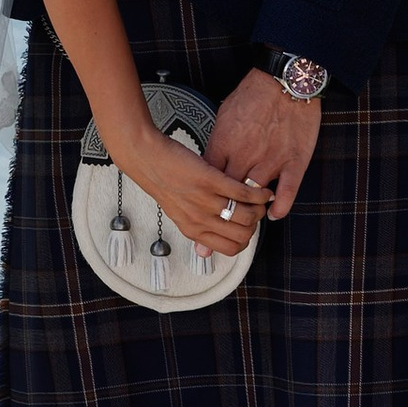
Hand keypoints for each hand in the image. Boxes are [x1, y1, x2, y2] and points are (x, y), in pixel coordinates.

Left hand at [118, 131, 268, 260]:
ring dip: (259, 208)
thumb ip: (197, 228)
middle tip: (257, 210)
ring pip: (247, 216)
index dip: (245, 239)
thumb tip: (209, 246)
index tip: (248, 226)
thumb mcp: (179, 213)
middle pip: (243, 235)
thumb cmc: (163, 181)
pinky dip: (257, 193)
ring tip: (259, 198)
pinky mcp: (210, 180)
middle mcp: (199, 220)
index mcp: (192, 231)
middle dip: (256, 224)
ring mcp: (204, 201)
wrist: (146, 157)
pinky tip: (261, 189)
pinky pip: (243, 193)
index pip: (230, 249)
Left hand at [206, 70, 322, 222]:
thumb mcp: (225, 114)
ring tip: (247, 217)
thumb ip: (218, 141)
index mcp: (225, 142)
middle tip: (220, 223)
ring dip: (251, 209)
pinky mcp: (294, 161)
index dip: (207, 194)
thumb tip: (209, 160)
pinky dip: (280, 207)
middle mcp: (246, 154)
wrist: (285, 79)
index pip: (210, 178)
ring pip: (255, 196)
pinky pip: (287, 192)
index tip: (205, 203)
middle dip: (224, 209)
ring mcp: (271, 159)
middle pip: (230, 192)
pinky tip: (274, 214)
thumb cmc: (255, 93)